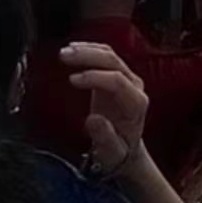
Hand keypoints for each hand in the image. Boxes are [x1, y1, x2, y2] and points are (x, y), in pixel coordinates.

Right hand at [61, 39, 148, 177]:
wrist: (124, 150)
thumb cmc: (118, 152)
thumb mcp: (111, 153)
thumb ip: (104, 137)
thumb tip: (93, 119)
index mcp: (136, 103)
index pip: (117, 81)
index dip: (94, 77)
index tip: (72, 79)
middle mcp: (135, 86)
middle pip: (113, 61)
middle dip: (88, 56)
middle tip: (64, 56)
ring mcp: (127, 79)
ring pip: (109, 55)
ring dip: (86, 50)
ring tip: (64, 51)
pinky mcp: (116, 75)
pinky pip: (104, 56)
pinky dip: (89, 50)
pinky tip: (73, 49)